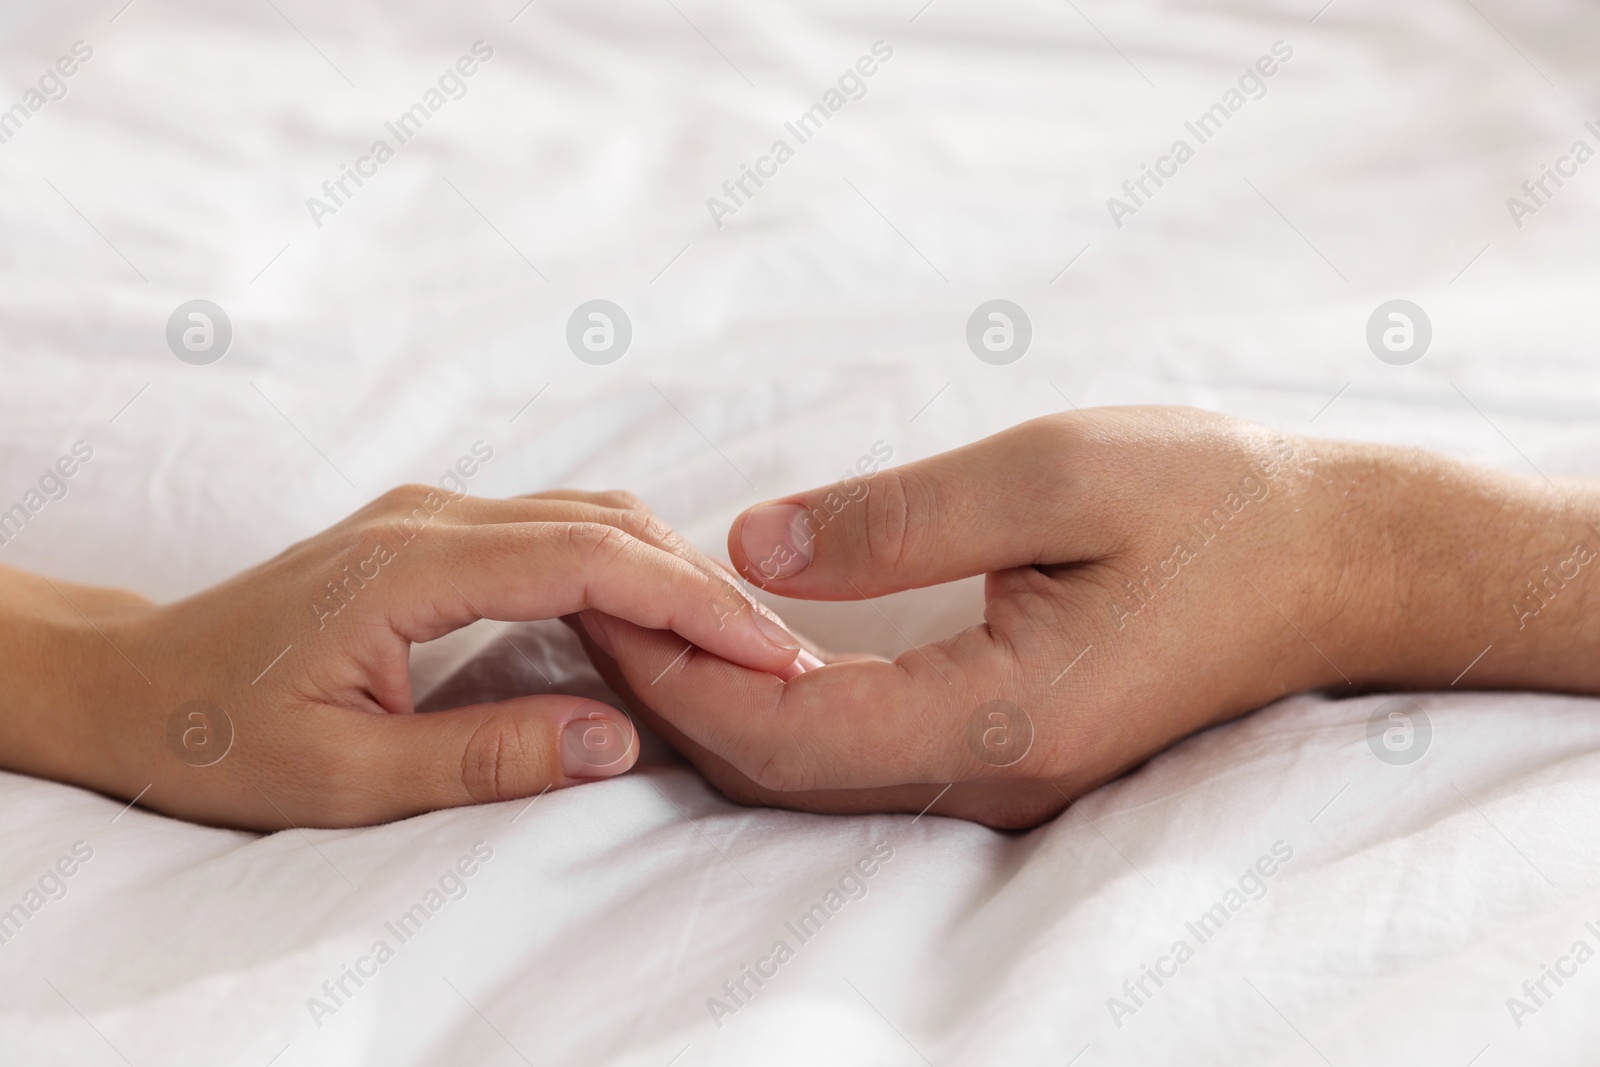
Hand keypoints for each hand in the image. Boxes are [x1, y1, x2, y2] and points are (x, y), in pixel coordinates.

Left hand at [0, 486, 807, 829]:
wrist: (136, 688)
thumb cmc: (219, 739)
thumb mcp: (342, 778)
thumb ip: (482, 756)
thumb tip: (619, 739)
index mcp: (408, 566)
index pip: (590, 560)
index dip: (692, 603)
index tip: (772, 652)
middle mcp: (430, 517)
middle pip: (606, 524)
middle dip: (705, 587)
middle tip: (784, 657)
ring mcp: (433, 514)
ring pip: (590, 516)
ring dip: (673, 572)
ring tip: (741, 642)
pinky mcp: (436, 531)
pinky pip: (559, 528)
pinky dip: (628, 565)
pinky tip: (664, 615)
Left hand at [581, 407, 1599, 827]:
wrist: (1331, 565)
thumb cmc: (1212, 505)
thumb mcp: (1054, 474)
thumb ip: (898, 518)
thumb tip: (753, 544)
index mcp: (997, 719)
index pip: (779, 730)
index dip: (672, 668)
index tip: (598, 591)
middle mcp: (985, 777)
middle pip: (774, 770)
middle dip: (665, 690)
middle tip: (583, 600)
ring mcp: (993, 779)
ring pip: (805, 773)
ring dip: (708, 701)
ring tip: (632, 615)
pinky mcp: (999, 753)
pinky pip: (852, 753)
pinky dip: (770, 703)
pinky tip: (735, 641)